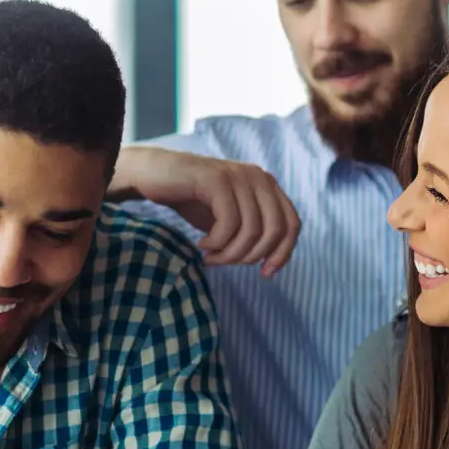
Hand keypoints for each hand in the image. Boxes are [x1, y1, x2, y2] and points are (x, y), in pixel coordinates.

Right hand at [111, 146, 301, 275]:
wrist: (155, 175)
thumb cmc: (194, 200)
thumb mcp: (230, 219)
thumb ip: (253, 233)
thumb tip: (273, 265)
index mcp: (267, 185)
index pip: (293, 224)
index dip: (283, 253)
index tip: (265, 273)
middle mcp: (258, 177)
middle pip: (276, 230)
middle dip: (251, 256)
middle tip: (224, 263)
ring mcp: (238, 175)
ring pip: (252, 230)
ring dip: (229, 253)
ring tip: (210, 257)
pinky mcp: (217, 179)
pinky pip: (229, 223)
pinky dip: (217, 242)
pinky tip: (202, 244)